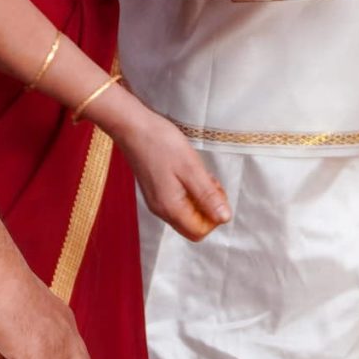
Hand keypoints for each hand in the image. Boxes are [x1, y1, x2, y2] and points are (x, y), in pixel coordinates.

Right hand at [117, 103, 230, 243]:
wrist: (133, 127)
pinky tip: (188, 171)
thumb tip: (224, 218)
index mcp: (170, 208)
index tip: (215, 192)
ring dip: (199, 198)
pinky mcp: (155, 191)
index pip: (199, 232)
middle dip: (207, 208)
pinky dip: (188, 191)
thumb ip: (208, 196)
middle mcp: (161, 210)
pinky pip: (177, 201)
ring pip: (186, 213)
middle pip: (192, 225)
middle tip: (209, 181)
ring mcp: (156, 201)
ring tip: (198, 173)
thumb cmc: (161, 144)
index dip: (213, 216)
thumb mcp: (191, 168)